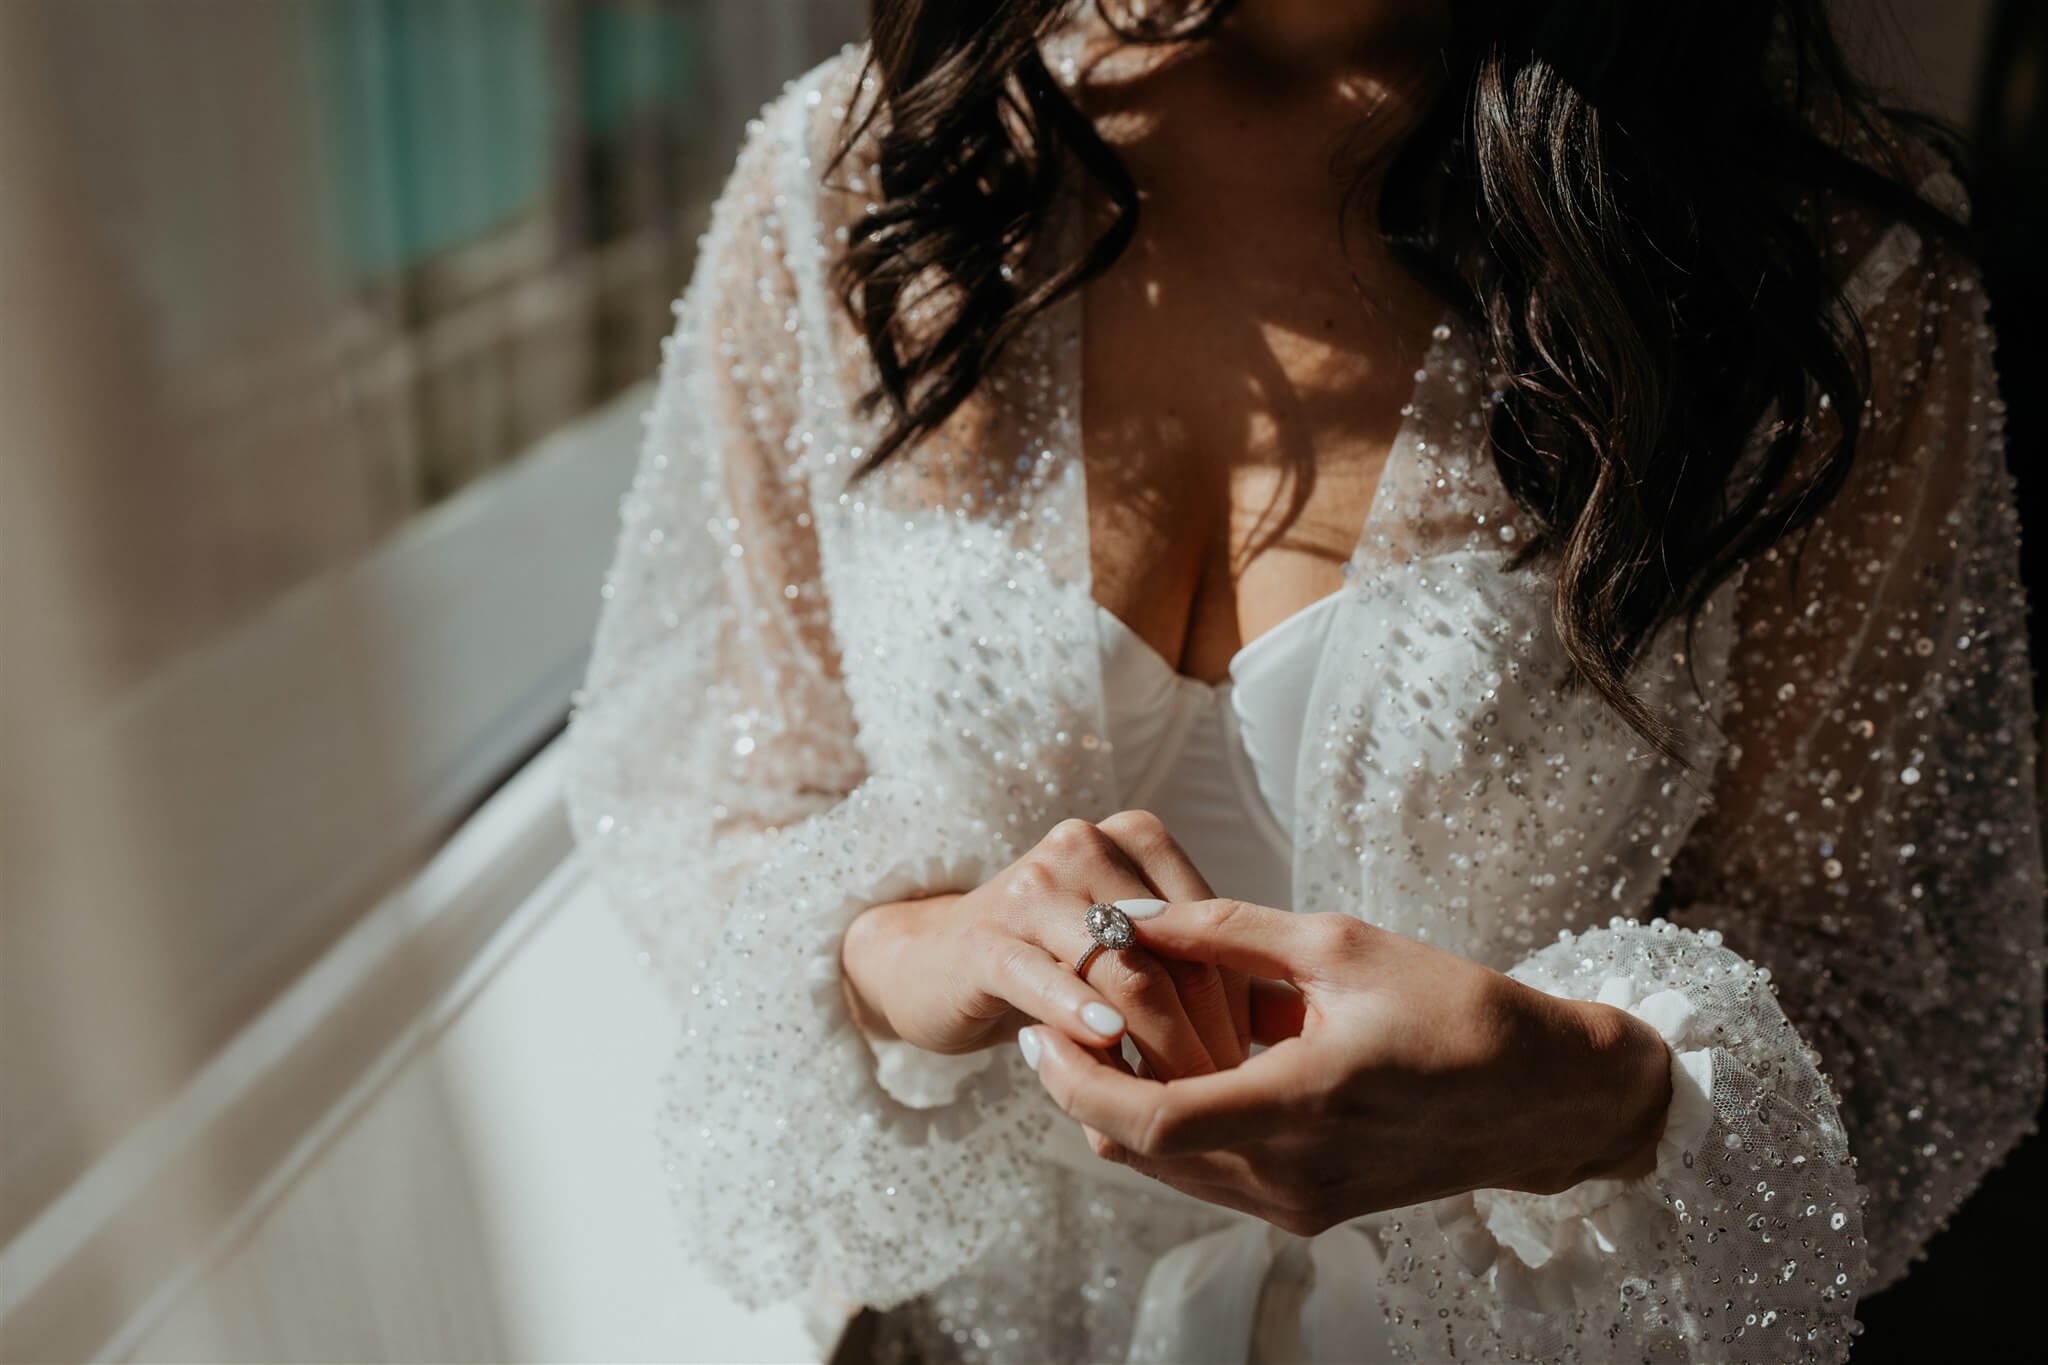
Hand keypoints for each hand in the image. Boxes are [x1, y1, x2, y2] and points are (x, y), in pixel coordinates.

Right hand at [840, 812, 1251, 1078]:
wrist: (929, 965)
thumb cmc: (1049, 966)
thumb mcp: (1125, 954)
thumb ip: (1197, 967)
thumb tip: (1293, 1019)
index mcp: (1133, 838)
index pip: (1209, 921)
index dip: (1237, 998)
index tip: (1256, 1065)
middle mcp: (1084, 845)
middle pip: (1170, 946)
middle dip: (1204, 1027)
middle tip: (1226, 1095)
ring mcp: (1031, 886)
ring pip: (1117, 965)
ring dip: (1154, 1038)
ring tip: (1177, 1096)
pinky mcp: (985, 935)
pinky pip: (1042, 975)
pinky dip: (1077, 1010)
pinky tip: (1104, 1044)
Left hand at [1019, 899, 1675, 1234]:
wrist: (1544, 1096)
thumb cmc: (1455, 1009)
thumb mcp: (1341, 947)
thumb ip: (1228, 932)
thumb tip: (1133, 914)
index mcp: (1300, 1106)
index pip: (1147, 1119)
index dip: (1076, 1081)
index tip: (1039, 1029)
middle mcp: (1292, 1175)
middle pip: (1142, 1153)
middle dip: (1080, 1093)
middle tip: (1046, 1027)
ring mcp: (1302, 1204)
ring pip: (1171, 1172)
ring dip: (1119, 1115)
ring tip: (1090, 1042)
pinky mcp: (1312, 1208)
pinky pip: (1211, 1177)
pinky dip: (1169, 1133)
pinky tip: (1158, 1074)